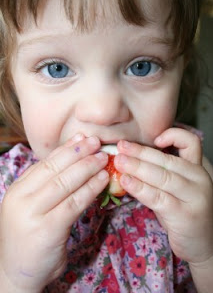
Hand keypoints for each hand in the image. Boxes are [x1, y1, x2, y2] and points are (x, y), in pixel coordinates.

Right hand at [0, 135, 108, 292]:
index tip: (81, 137)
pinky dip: (90, 189)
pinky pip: (74, 203)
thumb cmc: (28, 236)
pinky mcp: (48, 229)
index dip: (65, 149)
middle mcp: (22, 198)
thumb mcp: (31, 206)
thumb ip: (44, 186)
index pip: (44, 163)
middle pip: (54, 169)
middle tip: (95, 141)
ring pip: (64, 183)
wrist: (16, 272)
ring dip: (87, 168)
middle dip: (78, 153)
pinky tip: (102, 180)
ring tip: (103, 158)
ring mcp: (33, 213)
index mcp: (18, 190)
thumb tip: (70, 161)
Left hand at [115, 128, 212, 264]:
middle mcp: (199, 180)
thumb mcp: (176, 188)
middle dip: (141, 152)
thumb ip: (161, 172)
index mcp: (196, 169)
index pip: (191, 143)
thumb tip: (130, 157)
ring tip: (119, 162)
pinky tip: (125, 182)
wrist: (202, 243)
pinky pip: (158, 197)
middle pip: (168, 160)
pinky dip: (140, 188)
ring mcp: (194, 198)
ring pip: (162, 176)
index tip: (154, 139)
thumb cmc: (183, 212)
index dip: (173, 135)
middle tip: (120, 147)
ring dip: (137, 167)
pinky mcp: (185, 215)